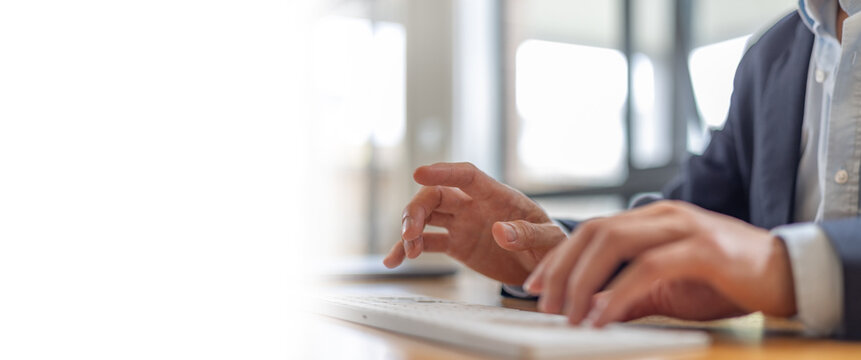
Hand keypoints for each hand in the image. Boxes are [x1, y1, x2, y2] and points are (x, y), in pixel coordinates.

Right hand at [383, 162, 565, 284]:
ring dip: (410, 228)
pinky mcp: (456, 244)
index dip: (443, 172)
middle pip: (437, 195)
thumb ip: (528, 233)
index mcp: (498, 196)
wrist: (545, 266)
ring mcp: (463, 223)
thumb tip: (500, 231)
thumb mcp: (549, 240)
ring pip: (427, 215)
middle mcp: (474, 205)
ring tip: (407, 252)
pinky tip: (394, 261)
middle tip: (410, 234)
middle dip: (417, 209)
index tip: (419, 173)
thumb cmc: (551, 245)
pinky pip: (427, 242)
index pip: (467, 176)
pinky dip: (408, 250)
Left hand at [524, 200, 795, 325]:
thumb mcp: (668, 288)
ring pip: (614, 242)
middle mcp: (662, 215)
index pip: (592, 230)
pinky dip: (618, 293)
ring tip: (566, 313)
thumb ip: (630, 294)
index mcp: (651, 219)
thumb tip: (591, 312)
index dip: (558, 256)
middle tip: (541, 301)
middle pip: (595, 231)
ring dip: (582, 280)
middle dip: (560, 267)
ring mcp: (683, 227)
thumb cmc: (726, 279)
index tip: (533, 284)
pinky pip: (649, 267)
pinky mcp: (703, 249)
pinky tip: (601, 316)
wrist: (788, 273)